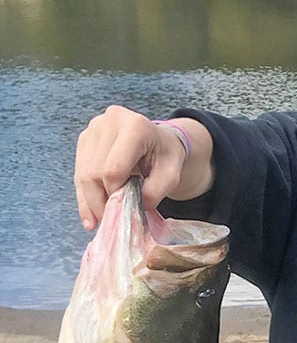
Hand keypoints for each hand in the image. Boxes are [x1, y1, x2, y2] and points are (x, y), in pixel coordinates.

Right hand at [74, 105, 189, 229]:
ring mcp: (94, 128)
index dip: (115, 193)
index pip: (114, 168)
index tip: (124, 208)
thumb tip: (132, 206)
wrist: (157, 140)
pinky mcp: (85, 138)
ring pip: (83, 173)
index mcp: (134, 127)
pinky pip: (78, 171)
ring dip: (89, 201)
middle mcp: (110, 121)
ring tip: (98, 221)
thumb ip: (156, 191)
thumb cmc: (165, 156)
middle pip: (94, 171)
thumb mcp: (171, 175)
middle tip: (109, 220)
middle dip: (100, 200)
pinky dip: (83, 195)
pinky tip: (89, 214)